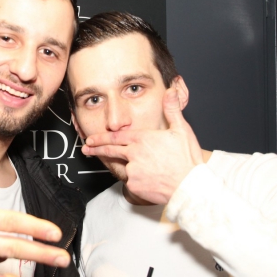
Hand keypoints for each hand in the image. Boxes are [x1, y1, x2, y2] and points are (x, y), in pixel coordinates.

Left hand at [82, 82, 202, 203]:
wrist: (190, 186)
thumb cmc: (187, 158)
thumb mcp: (181, 129)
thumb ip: (172, 109)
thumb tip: (170, 90)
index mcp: (142, 139)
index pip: (116, 136)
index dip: (102, 137)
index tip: (91, 139)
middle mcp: (134, 153)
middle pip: (110, 150)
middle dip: (96, 149)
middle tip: (86, 148)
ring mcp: (133, 170)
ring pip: (124, 167)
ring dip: (127, 167)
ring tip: (134, 169)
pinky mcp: (135, 185)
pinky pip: (132, 182)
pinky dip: (137, 181)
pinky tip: (150, 180)